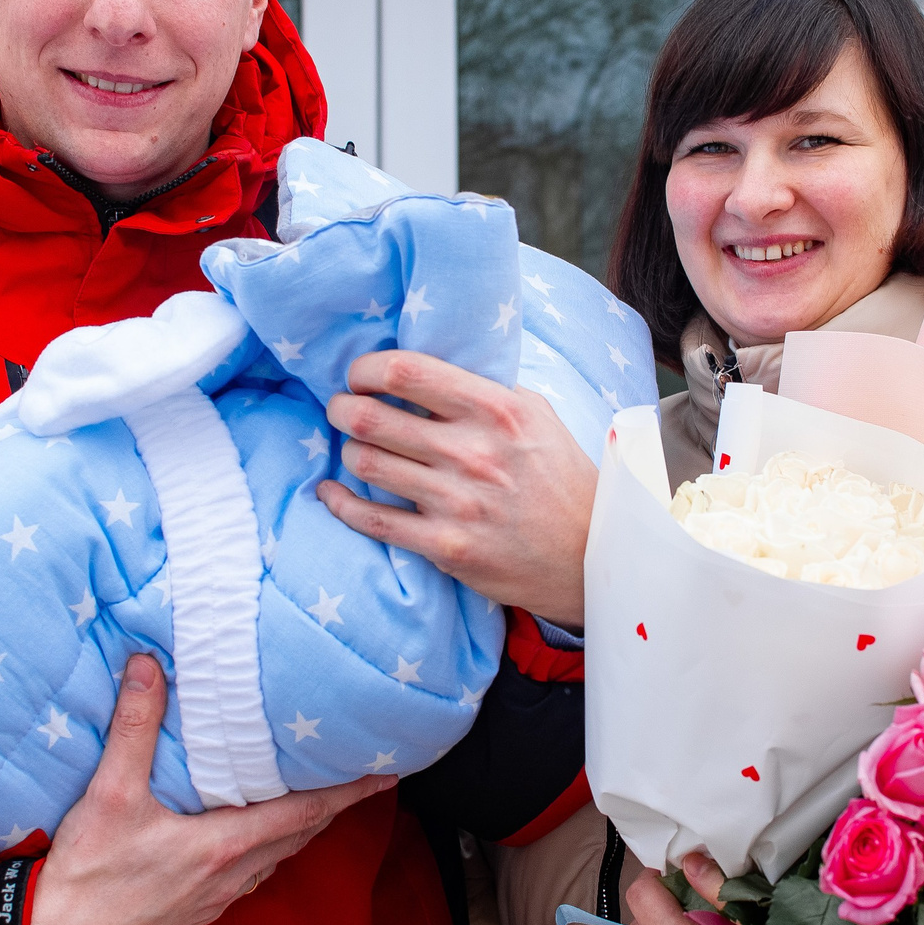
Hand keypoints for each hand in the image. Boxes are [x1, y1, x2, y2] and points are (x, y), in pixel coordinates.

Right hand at [25, 654, 393, 924]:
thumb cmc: (85, 876)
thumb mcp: (110, 794)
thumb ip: (134, 727)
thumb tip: (149, 666)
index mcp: (224, 846)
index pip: (305, 814)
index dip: (349, 792)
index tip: (386, 775)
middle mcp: (231, 876)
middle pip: (299, 836)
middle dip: (331, 806)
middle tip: (355, 776)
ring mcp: (215, 899)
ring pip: (275, 859)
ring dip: (298, 829)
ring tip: (311, 798)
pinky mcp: (194, 913)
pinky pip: (249, 876)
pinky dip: (266, 851)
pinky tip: (250, 838)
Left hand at [317, 349, 597, 627]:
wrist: (590, 555)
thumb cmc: (560, 477)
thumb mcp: (535, 414)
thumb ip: (483, 389)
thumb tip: (423, 369)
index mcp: (496, 409)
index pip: (406, 371)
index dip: (366, 369)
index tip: (360, 376)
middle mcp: (474, 452)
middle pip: (371, 417)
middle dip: (342, 409)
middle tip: (342, 410)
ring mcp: (458, 502)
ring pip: (366, 463)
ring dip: (349, 452)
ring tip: (356, 449)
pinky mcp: (445, 547)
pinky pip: (371, 519)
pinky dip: (340, 501)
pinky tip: (332, 491)